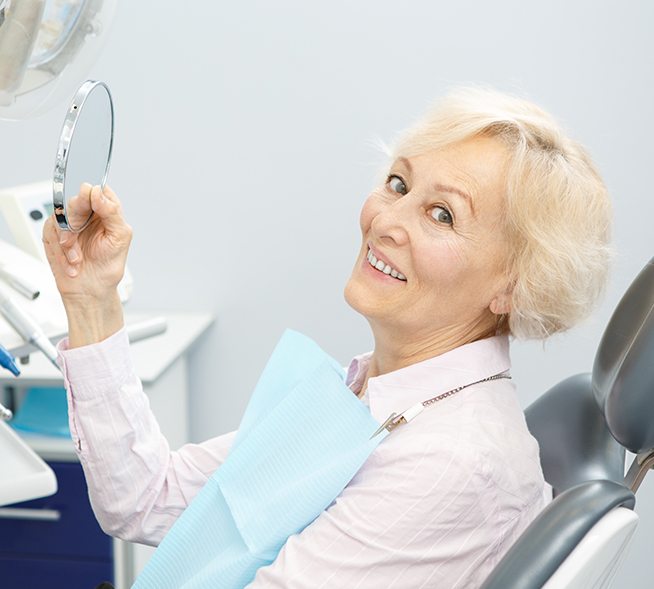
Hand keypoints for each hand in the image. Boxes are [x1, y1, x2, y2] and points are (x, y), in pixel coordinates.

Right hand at [43, 183, 131, 303]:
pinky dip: (61, 250)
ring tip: (78, 257)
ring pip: (61, 217)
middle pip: (76, 200)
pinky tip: (72, 261)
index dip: (93, 192)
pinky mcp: (54, 233)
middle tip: (79, 231)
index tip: (91, 200)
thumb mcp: (120, 236)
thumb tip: (97, 192)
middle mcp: (87, 214)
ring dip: (69, 241)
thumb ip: (112, 211)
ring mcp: (70, 223)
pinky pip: (51, 232)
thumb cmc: (108, 265)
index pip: (99, 190)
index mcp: (106, 211)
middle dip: (76, 219)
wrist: (90, 289)